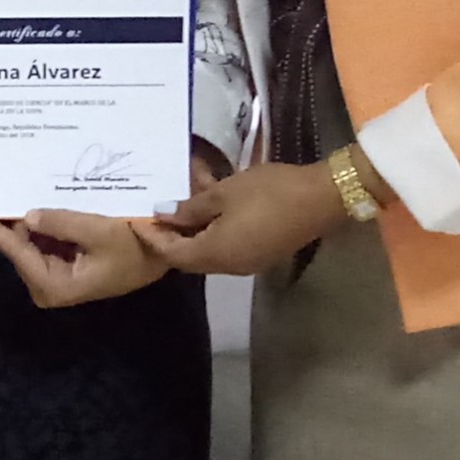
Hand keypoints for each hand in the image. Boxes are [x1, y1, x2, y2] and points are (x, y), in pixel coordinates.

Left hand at [0, 209, 167, 309]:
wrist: (166, 253)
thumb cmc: (138, 247)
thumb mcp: (101, 231)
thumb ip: (62, 223)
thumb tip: (27, 214)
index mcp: (54, 285)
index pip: (16, 252)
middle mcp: (49, 283)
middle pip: (20, 245)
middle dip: (10, 218)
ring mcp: (56, 272)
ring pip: (30, 238)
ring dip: (26, 214)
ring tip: (10, 184)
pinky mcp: (65, 261)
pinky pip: (45, 236)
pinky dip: (42, 218)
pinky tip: (35, 194)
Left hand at [134, 160, 344, 277]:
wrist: (323, 198)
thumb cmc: (269, 192)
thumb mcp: (224, 193)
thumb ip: (190, 207)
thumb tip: (163, 213)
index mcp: (216, 254)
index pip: (172, 254)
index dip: (152, 238)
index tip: (136, 221)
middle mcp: (229, 267)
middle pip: (189, 258)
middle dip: (170, 238)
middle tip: (155, 214)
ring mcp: (248, 263)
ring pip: (208, 254)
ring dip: (192, 235)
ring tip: (180, 207)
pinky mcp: (263, 253)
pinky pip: (227, 249)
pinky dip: (212, 234)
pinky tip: (209, 211)